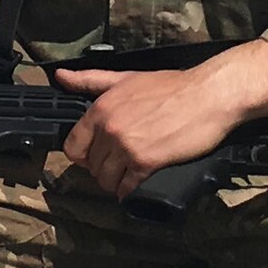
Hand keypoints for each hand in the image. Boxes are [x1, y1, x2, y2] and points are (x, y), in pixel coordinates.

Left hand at [55, 41, 267, 198]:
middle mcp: (109, 128)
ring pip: (106, 180)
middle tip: (118, 166)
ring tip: (127, 177)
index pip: (73, 146)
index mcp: (101, 108)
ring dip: (115, 183)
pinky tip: (137, 186)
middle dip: (102, 169)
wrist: (207, 95)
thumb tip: (59, 76)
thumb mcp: (126, 78)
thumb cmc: (171, 86)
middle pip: (91, 166)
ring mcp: (126, 146)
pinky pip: (126, 188)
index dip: (83, 155)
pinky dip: (130, 191)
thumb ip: (90, 80)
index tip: (96, 156)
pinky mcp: (146, 162)